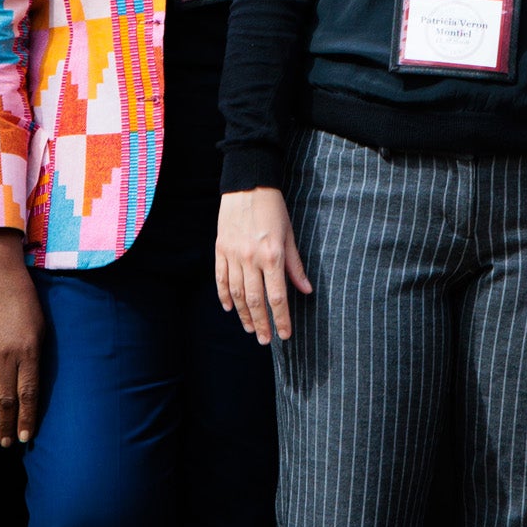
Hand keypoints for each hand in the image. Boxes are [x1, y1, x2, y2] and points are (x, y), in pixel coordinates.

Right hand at [0, 232, 45, 445]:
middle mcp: (6, 356)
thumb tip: (31, 389)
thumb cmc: (25, 304)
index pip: (28, 394)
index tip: (27, 438)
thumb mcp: (40, 330)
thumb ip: (35, 359)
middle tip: (8, 444)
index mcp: (28, 352)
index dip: (27, 419)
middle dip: (8, 425)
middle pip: (6, 400)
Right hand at [216, 187, 313, 344]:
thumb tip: (306, 290)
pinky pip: (221, 279)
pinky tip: (230, 308)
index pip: (277, 297)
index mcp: (272, 256)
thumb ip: (295, 266)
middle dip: (262, 323)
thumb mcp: (289, 236)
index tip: (284, 335)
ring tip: (251, 329)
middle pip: (256, 301)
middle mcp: (251, 259)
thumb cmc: (273, 209)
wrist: (248, 185)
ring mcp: (233, 255)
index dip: (281, 319)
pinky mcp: (220, 250)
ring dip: (244, 315)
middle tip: (266, 341)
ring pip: (237, 294)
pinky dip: (225, 296)